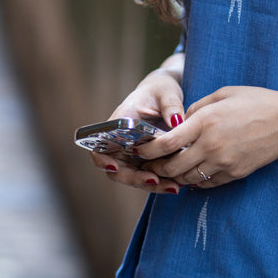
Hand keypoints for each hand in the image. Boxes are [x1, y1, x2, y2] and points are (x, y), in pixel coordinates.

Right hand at [89, 64, 186, 193]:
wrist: (168, 97)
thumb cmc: (162, 90)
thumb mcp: (167, 92)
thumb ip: (171, 105)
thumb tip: (177, 121)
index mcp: (118, 125)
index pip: (100, 147)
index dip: (102, 160)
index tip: (114, 167)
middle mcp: (122, 144)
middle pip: (119, 170)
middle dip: (134, 179)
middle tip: (154, 180)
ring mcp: (134, 155)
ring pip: (136, 177)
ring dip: (151, 185)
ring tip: (173, 187)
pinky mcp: (149, 161)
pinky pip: (151, 176)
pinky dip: (162, 182)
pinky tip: (177, 185)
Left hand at [137, 85, 277, 188]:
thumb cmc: (256, 101)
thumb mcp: (222, 94)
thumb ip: (197, 108)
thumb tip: (179, 122)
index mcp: (205, 121)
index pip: (166, 143)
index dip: (148, 150)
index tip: (140, 150)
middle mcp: (210, 145)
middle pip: (172, 166)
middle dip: (156, 167)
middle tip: (148, 165)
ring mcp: (223, 162)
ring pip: (187, 178)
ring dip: (173, 177)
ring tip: (165, 172)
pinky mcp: (234, 174)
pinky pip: (206, 183)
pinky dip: (194, 181)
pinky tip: (190, 175)